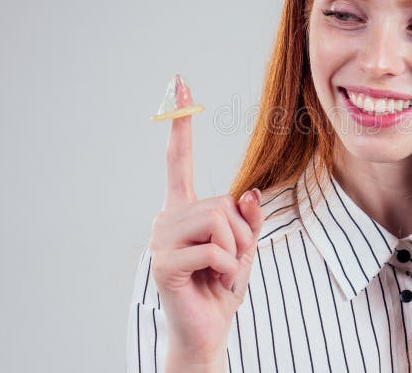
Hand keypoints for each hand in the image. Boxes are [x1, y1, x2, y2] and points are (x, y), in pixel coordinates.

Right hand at [148, 74, 263, 364]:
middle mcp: (166, 217)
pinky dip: (227, 270)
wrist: (207, 330)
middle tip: (228, 263)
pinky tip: (212, 283)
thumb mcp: (244, 247)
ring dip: (234, 253)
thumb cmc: (221, 286)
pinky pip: (215, 251)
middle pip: (222, 202)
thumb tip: (250, 192)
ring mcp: (161, 239)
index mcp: (183, 208)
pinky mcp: (163, 263)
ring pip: (220, 223)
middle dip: (240, 235)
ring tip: (220, 273)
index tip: (178, 83)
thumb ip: (248, 219)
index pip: (180, 158)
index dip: (182, 121)